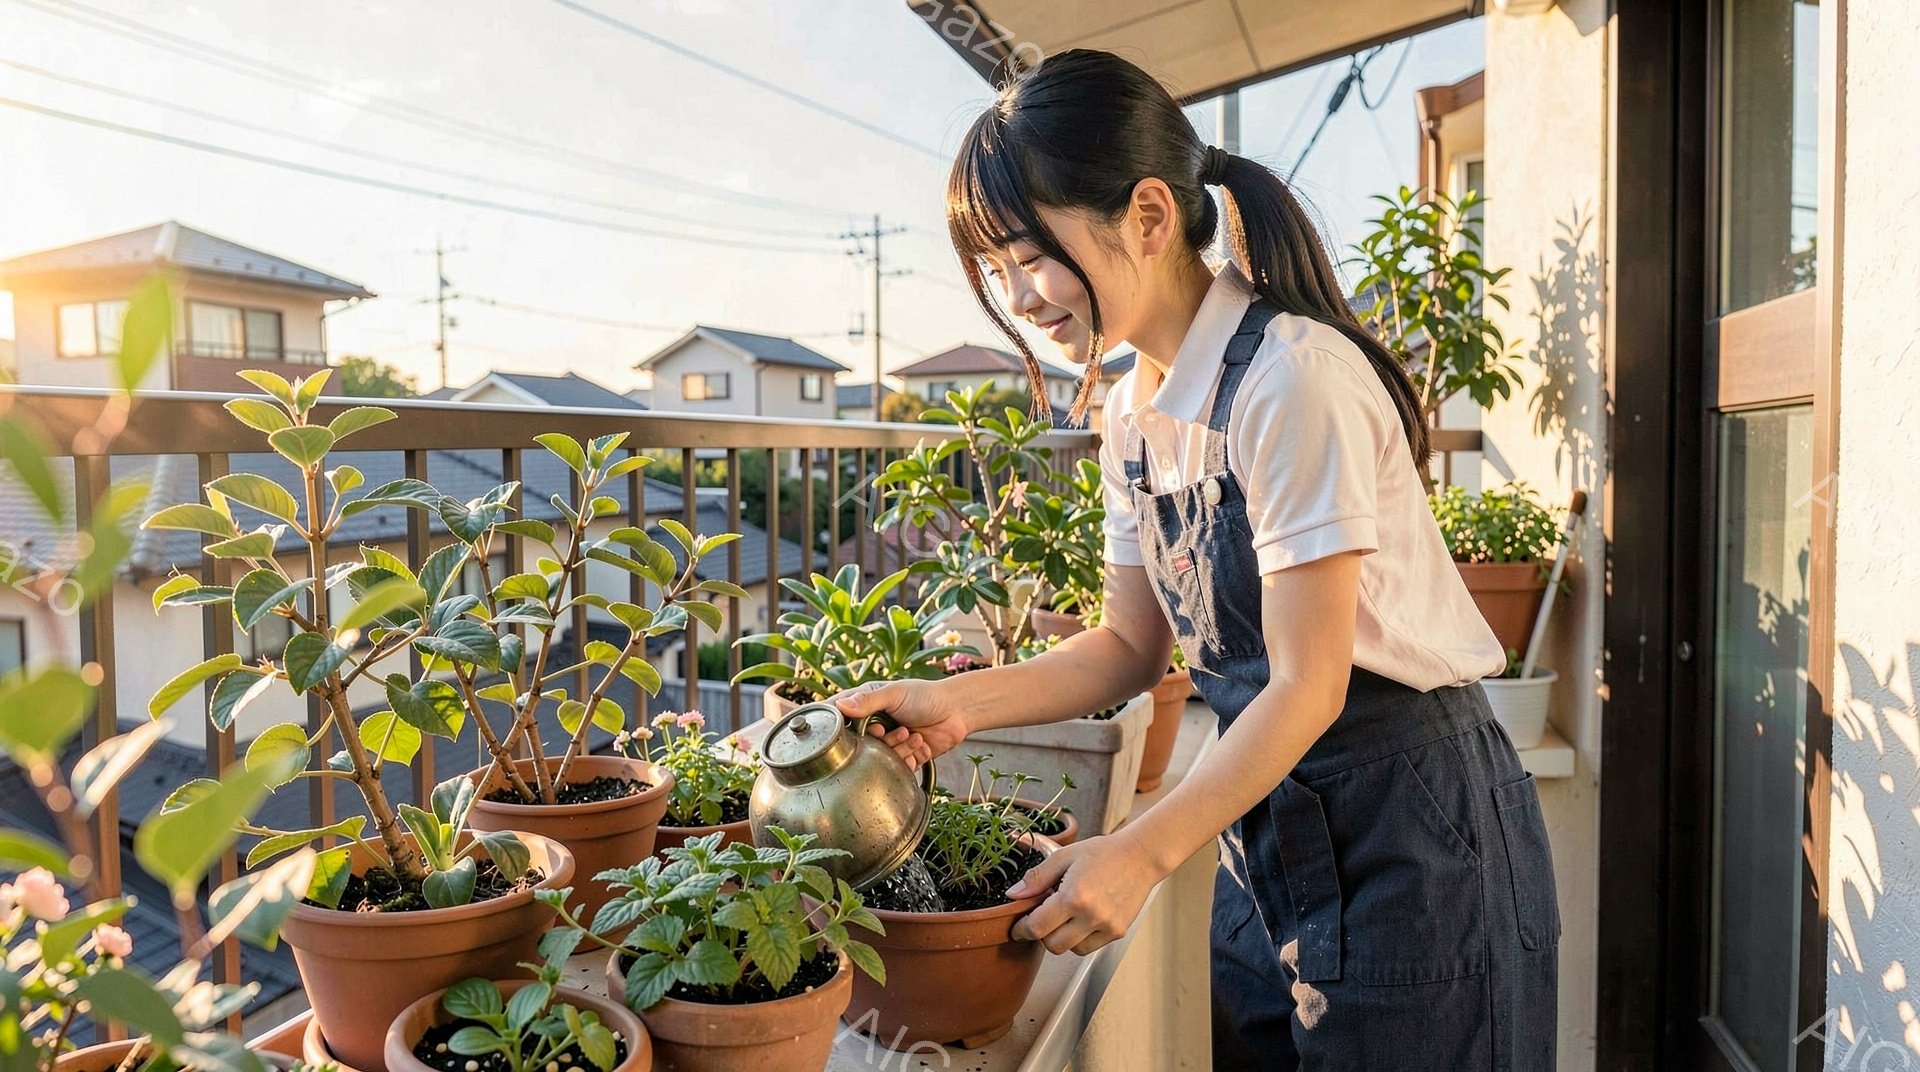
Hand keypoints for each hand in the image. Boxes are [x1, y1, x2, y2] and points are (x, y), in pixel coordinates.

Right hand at [833, 679, 968, 769]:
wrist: (956, 711)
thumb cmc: (925, 695)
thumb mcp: (894, 694)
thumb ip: (867, 701)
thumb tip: (841, 706)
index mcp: (864, 707)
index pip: (839, 720)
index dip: (841, 729)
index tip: (853, 730)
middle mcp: (872, 727)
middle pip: (858, 746)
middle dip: (877, 741)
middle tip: (886, 730)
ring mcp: (887, 744)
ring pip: (878, 759)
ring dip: (897, 749)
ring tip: (912, 734)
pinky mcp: (903, 759)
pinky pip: (897, 769)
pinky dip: (909, 759)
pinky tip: (920, 745)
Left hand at [1007, 833, 1160, 955]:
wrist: (1140, 857)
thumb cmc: (1103, 853)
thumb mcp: (1064, 856)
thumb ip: (1037, 877)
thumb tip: (1013, 894)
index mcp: (1074, 896)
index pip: (1037, 927)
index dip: (1021, 930)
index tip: (1018, 928)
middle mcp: (1091, 915)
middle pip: (1052, 945)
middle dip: (1042, 934)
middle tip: (1045, 916)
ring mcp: (1106, 926)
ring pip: (1071, 950)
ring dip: (1062, 937)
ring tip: (1067, 915)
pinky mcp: (1117, 932)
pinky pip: (1089, 947)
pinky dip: (1080, 938)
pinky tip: (1083, 918)